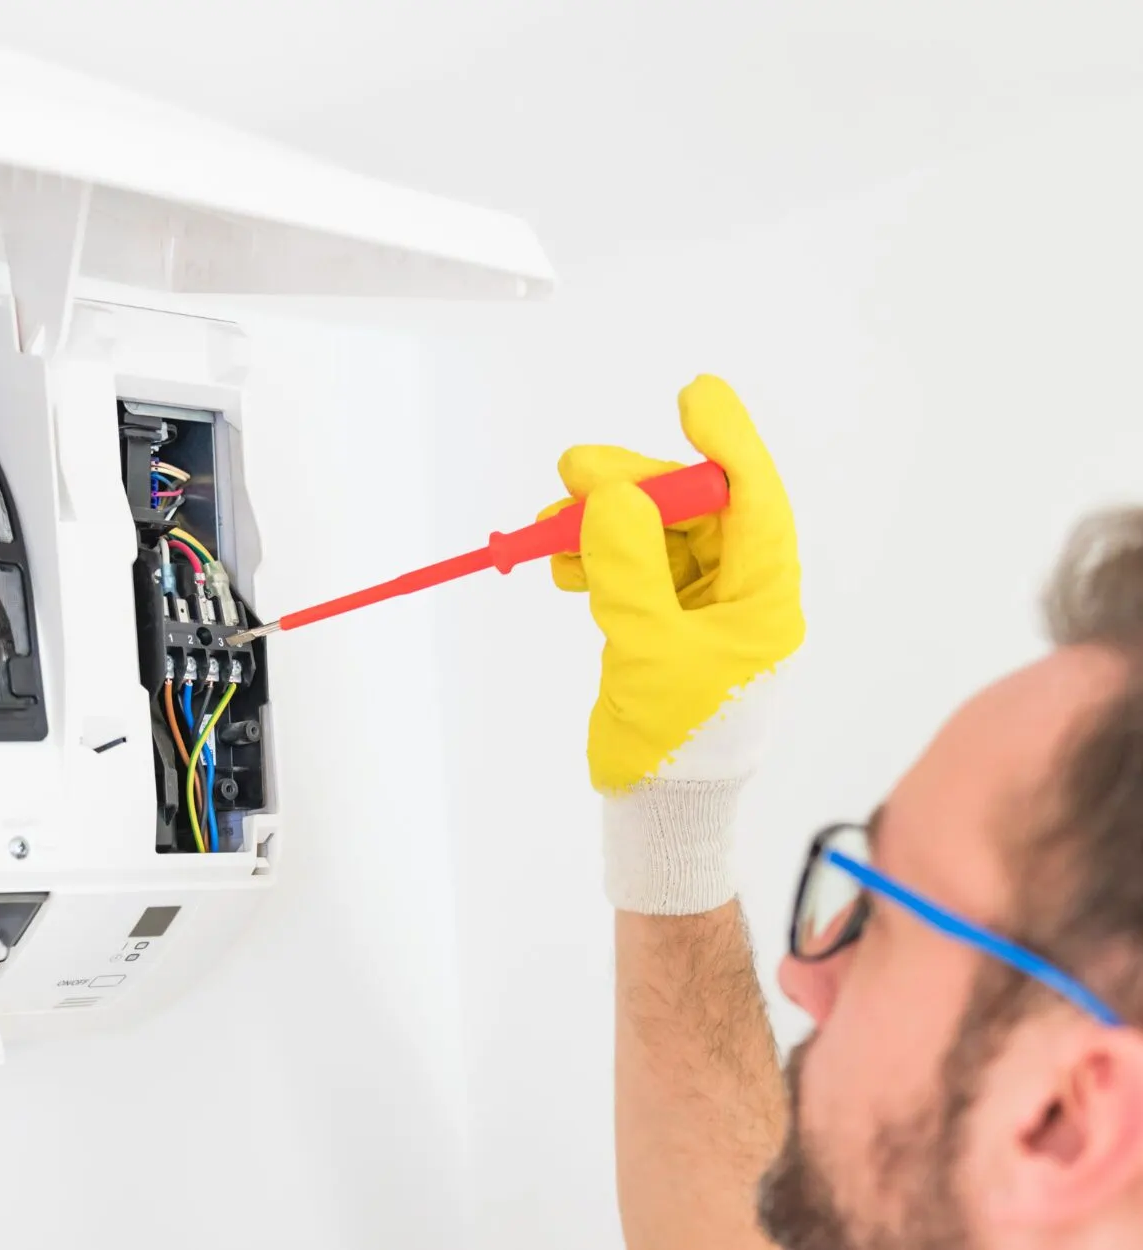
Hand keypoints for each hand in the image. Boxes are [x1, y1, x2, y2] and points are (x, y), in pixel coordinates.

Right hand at [542, 376, 802, 912]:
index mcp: (762, 598)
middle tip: (572, 474)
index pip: (753, 501)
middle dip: (631, 488)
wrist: (661, 812)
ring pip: (652, 536)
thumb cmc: (677, 743)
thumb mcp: (650, 651)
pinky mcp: (662, 628)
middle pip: (690, 510)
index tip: (692, 397)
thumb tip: (613, 494)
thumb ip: (629, 566)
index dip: (725, 443)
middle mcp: (738, 595)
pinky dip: (595, 557)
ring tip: (549, 531)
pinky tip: (563, 564)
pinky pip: (630, 569)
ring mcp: (699, 611)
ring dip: (601, 524)